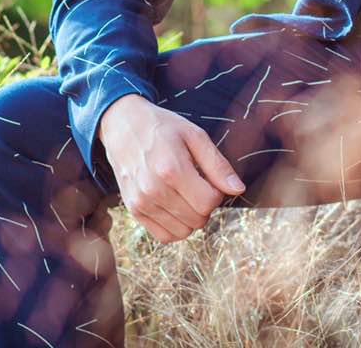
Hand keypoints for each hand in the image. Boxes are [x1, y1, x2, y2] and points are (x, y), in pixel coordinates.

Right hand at [96, 94, 245, 243]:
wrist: (122, 124)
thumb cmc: (162, 127)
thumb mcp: (194, 135)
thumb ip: (217, 164)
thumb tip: (238, 189)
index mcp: (171, 169)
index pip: (209, 202)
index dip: (216, 192)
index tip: (208, 178)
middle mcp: (154, 189)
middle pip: (198, 219)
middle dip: (204, 205)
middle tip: (196, 184)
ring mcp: (141, 202)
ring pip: (183, 232)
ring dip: (190, 217)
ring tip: (183, 194)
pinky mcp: (133, 210)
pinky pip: (164, 236)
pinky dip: (174, 227)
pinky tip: (174, 206)